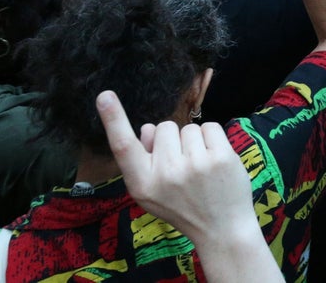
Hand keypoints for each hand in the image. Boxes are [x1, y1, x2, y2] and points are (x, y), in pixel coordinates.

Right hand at [96, 90, 260, 249]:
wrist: (221, 228)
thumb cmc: (183, 206)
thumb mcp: (151, 193)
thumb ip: (144, 161)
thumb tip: (147, 127)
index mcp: (142, 184)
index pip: (123, 146)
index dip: (113, 119)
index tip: (104, 96)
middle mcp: (165, 174)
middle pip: (164, 127)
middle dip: (173, 139)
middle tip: (183, 166)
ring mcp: (194, 165)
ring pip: (188, 127)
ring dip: (194, 142)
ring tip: (199, 168)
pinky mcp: (220, 158)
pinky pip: (210, 127)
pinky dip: (213, 139)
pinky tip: (214, 161)